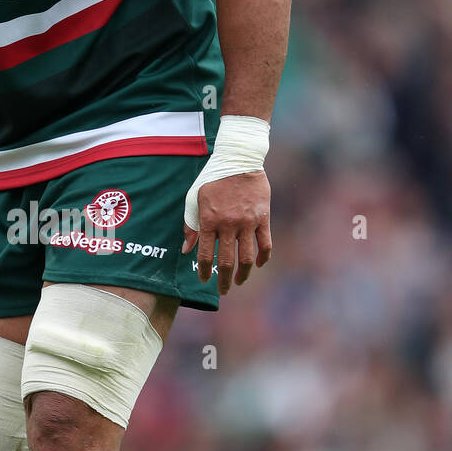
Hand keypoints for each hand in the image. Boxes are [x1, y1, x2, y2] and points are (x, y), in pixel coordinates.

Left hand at [182, 171, 271, 294]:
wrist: (239, 159)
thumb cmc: (213, 179)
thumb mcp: (194, 199)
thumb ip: (191, 225)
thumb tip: (186, 249)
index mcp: (209, 220)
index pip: (206, 254)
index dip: (205, 271)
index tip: (204, 280)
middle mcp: (228, 224)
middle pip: (227, 261)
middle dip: (224, 280)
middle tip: (223, 290)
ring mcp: (247, 222)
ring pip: (247, 257)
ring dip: (243, 274)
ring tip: (239, 281)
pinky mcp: (263, 218)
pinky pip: (265, 244)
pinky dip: (262, 258)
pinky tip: (257, 265)